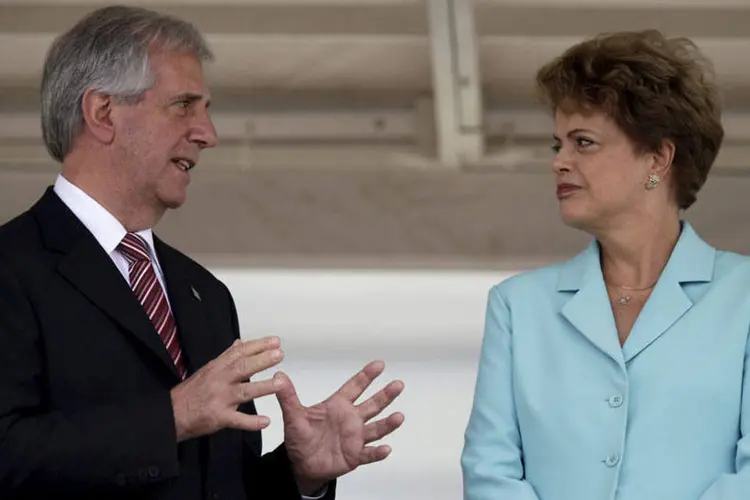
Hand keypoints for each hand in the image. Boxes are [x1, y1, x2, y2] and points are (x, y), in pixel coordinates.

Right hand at [170, 336, 284, 441]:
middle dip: (262, 360)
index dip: (257, 346)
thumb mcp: (208, 369)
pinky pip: (237, 421)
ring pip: (244, 392)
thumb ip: (226, 357)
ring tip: (281, 383)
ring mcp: (219, 399)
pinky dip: (251, 422)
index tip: (274, 341)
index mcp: (217, 368)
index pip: (239, 353)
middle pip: (242, 368)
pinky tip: (265, 421)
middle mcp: (219, 380)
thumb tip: (240, 342)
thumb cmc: (191, 392)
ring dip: (263, 387)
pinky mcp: (219, 418)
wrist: (171, 415)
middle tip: (279, 354)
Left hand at [274, 360, 404, 494]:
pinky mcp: (354, 455)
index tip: (379, 364)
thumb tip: (278, 376)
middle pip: (372, 405)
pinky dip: (377, 452)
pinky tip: (386, 449)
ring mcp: (354, 437)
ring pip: (376, 428)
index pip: (355, 387)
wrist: (301, 464)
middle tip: (398, 384)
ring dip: (388, 423)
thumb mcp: (293, 416)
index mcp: (338, 406)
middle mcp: (350, 419)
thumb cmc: (300, 438)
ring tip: (399, 416)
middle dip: (385, 395)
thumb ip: (288, 396)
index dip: (367, 376)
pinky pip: (368, 454)